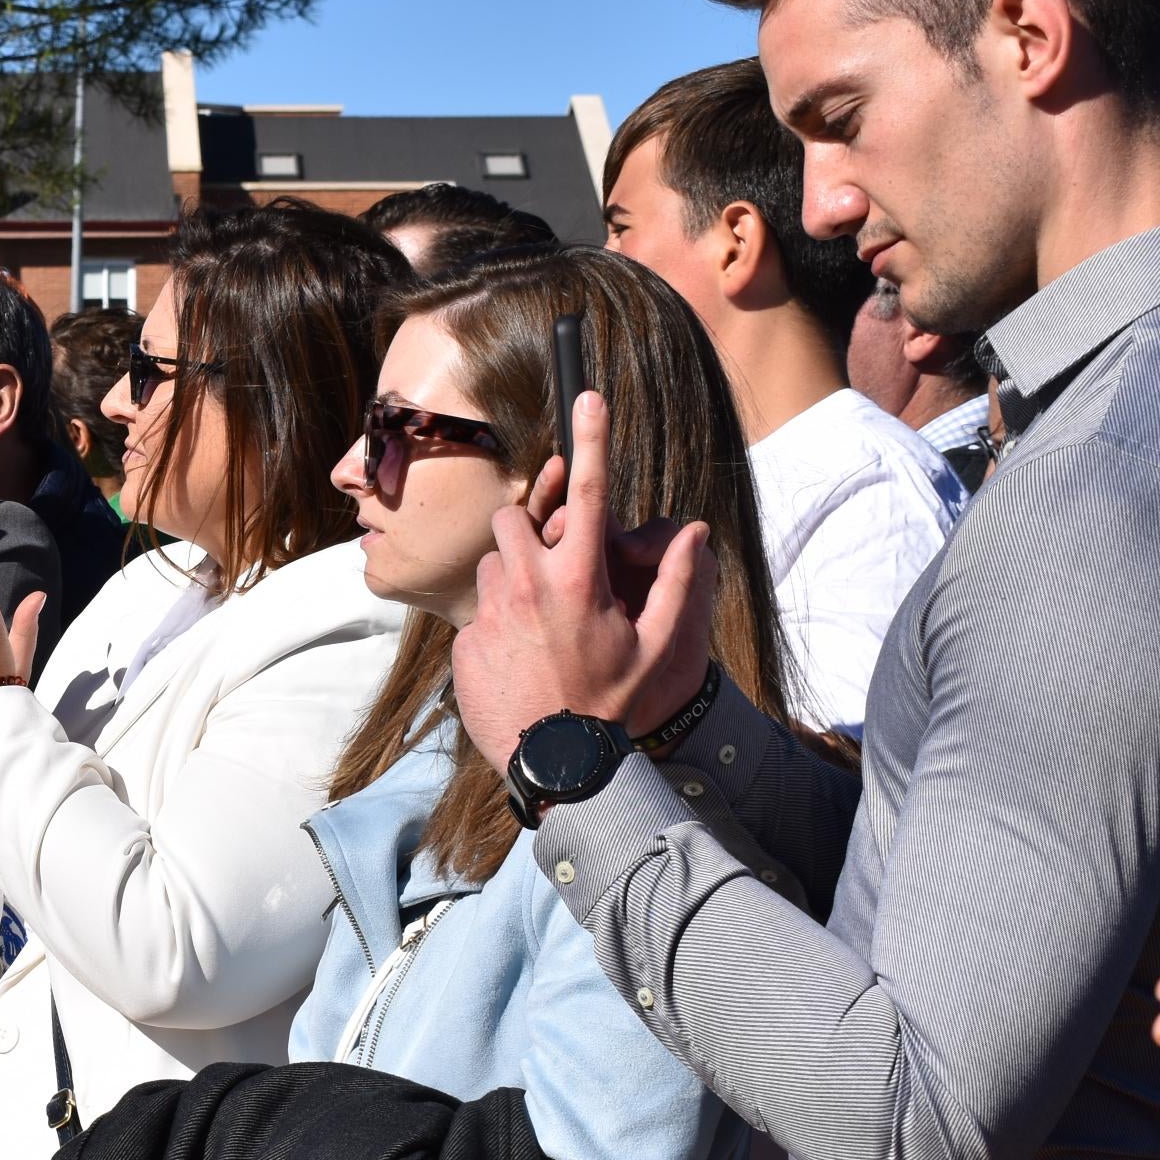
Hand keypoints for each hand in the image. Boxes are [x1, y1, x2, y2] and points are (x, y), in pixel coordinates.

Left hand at [449, 391, 717, 770]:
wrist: (559, 765)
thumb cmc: (613, 706)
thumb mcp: (658, 646)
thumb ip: (676, 583)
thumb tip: (694, 531)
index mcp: (580, 580)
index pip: (592, 493)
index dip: (594, 439)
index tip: (588, 395)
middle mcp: (529, 587)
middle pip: (516, 520)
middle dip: (532, 527)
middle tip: (554, 561)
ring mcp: (491, 613)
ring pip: (492, 565)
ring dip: (513, 576)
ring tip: (541, 622)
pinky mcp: (465, 640)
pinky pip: (478, 611)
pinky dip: (498, 621)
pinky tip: (522, 658)